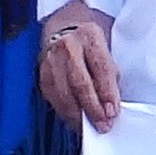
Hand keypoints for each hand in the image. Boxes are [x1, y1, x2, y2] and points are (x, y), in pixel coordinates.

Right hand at [39, 9, 121, 130]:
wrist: (63, 26)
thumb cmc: (90, 41)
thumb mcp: (107, 45)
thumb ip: (110, 71)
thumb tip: (112, 103)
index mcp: (90, 36)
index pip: (100, 68)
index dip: (107, 93)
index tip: (113, 112)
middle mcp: (68, 46)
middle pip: (80, 83)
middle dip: (93, 108)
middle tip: (103, 125)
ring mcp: (51, 59)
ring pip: (64, 94)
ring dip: (78, 115)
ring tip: (90, 128)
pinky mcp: (42, 73)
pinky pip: (54, 98)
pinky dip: (66, 113)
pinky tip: (76, 121)